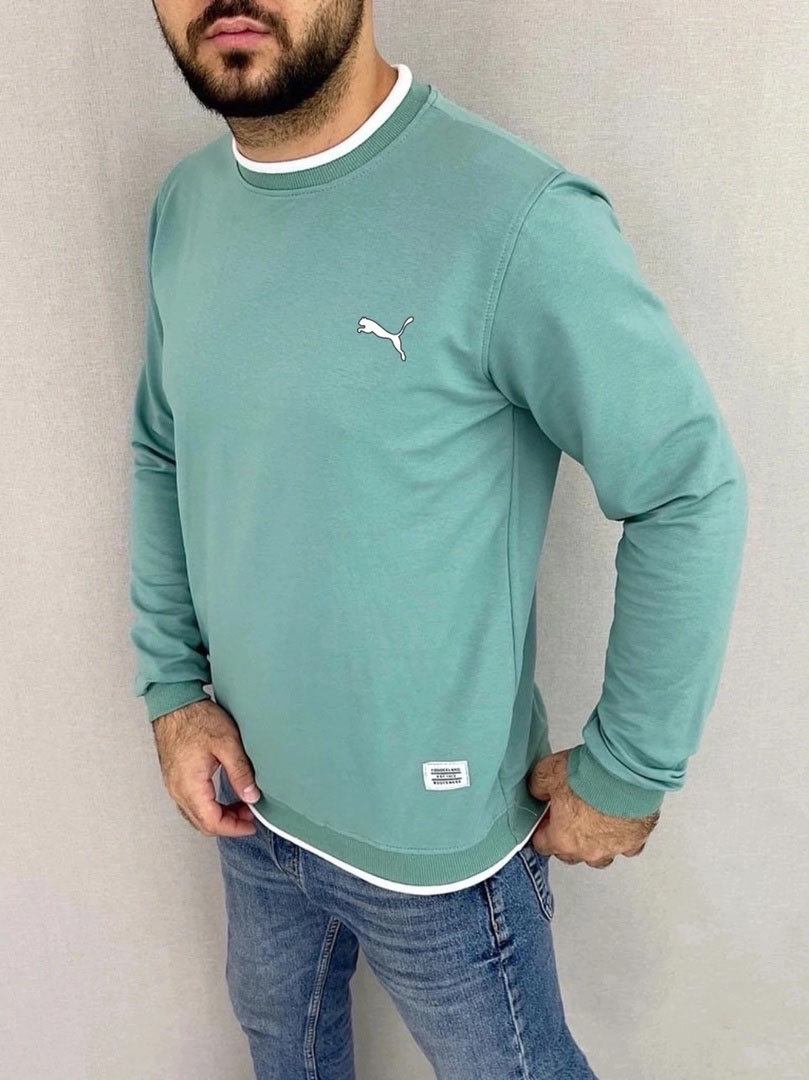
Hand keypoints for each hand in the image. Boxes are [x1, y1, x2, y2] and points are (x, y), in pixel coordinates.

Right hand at [152, 698, 260, 837]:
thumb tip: (252, 797)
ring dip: (219, 815)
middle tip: (250, 813)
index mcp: (190, 785)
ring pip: (196, 815)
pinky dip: (209, 807)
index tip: (252, 823)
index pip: (211, 822)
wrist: (174, 703)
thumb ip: (240, 772)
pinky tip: (223, 796)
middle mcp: (177, 790)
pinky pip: (190, 804)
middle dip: (229, 824)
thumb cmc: (198, 718)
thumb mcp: (227, 743)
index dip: (234, 828)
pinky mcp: (174, 778)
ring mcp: (173, 785)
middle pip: (203, 823)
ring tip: (241, 804)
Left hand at [526, 748, 659, 867]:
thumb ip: (537, 787)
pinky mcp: (635, 840)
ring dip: (594, 842)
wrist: (626, 773)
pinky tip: (620, 823)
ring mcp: (613, 848)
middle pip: (570, 854)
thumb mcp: (546, 772)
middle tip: (568, 817)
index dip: (542, 829)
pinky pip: (627, 846)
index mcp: (562, 839)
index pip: (542, 844)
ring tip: (593, 823)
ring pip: (599, 856)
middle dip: (566, 838)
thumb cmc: (589, 775)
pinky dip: (622, 837)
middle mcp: (588, 850)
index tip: (545, 819)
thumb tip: (538, 792)